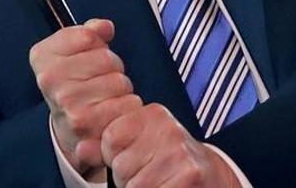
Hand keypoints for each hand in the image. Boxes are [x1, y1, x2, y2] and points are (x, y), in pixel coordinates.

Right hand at [30, 19, 142, 178]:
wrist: (68, 128)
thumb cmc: (74, 84)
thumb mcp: (75, 50)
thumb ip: (91, 30)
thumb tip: (104, 27)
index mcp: (42, 56)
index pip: (88, 36)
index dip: (95, 44)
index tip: (87, 56)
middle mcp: (49, 80)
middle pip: (107, 58)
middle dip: (111, 67)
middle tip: (99, 80)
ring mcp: (67, 104)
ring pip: (119, 81)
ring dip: (121, 88)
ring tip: (105, 96)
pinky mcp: (87, 126)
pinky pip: (126, 104)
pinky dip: (127, 107)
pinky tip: (113, 112)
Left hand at [102, 103, 238, 187]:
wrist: (214, 179)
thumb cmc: (172, 164)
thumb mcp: (141, 146)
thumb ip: (109, 147)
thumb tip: (81, 150)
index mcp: (153, 114)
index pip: (111, 138)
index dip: (117, 157)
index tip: (138, 159)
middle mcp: (168, 128)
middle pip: (120, 164)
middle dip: (129, 178)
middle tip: (153, 174)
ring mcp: (179, 152)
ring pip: (134, 185)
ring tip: (161, 182)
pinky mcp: (189, 176)